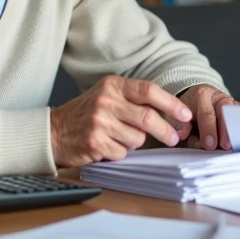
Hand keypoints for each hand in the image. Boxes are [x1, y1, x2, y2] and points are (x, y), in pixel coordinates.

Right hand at [50, 76, 192, 166]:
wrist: (53, 131)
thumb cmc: (87, 113)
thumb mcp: (108, 95)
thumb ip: (135, 99)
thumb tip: (171, 113)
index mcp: (113, 85)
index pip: (149, 91)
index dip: (172, 104)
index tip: (185, 115)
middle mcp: (106, 101)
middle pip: (148, 117)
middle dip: (166, 130)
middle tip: (174, 137)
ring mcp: (99, 122)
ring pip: (137, 138)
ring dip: (135, 142)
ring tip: (120, 137)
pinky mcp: (95, 143)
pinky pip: (123, 152)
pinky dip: (120, 152)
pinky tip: (108, 146)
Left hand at [179, 84, 237, 150]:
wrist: (196, 99)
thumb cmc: (186, 110)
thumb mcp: (176, 113)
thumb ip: (178, 124)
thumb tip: (183, 134)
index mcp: (201, 94)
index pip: (206, 114)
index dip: (208, 130)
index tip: (209, 144)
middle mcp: (218, 97)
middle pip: (225, 115)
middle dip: (224, 132)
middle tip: (224, 146)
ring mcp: (230, 103)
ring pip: (235, 116)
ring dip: (232, 132)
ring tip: (230, 146)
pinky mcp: (237, 110)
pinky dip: (238, 131)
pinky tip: (236, 141)